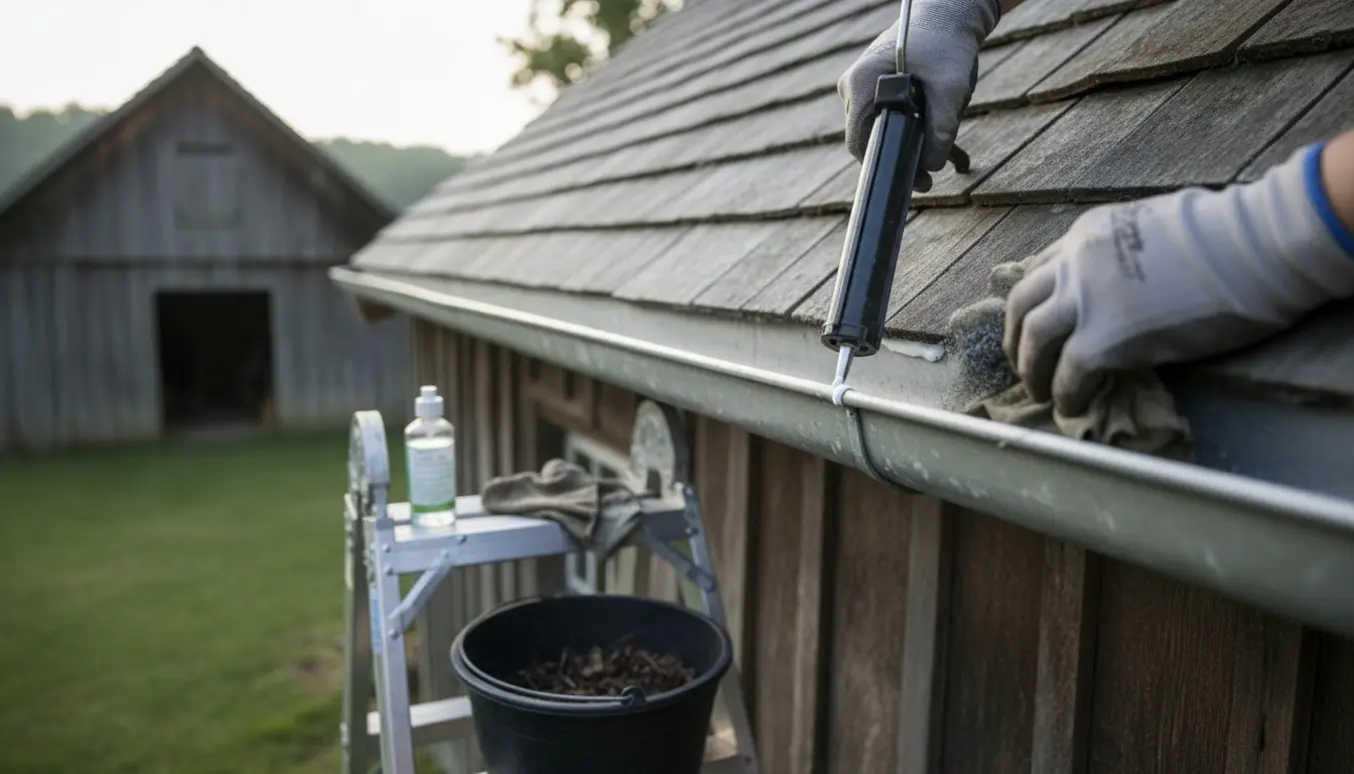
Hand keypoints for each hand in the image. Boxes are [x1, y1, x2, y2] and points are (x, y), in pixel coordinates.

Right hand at [837, 0, 999, 189]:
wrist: (947, 13)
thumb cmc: (946, 42)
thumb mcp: (951, 87)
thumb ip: (942, 128)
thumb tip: (933, 165)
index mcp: (861, 83)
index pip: (858, 141)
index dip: (884, 165)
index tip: (914, 180)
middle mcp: (852, 84)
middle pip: (866, 136)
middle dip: (897, 154)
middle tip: (928, 175)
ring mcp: (858, 83)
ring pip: (875, 126)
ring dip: (902, 140)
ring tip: (935, 152)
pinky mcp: (870, 83)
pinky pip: (881, 114)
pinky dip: (903, 125)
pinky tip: (926, 129)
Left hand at [1004, 143, 1353, 416]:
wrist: (1256, 247)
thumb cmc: (1227, 234)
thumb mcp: (1151, 227)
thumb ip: (1123, 253)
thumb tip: (1123, 281)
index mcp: (1087, 235)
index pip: (1039, 270)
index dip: (1033, 302)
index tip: (1034, 324)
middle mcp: (1075, 263)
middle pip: (1021, 305)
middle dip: (1017, 338)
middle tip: (1025, 363)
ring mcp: (1087, 301)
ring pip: (1034, 340)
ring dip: (1032, 371)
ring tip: (1041, 391)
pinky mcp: (1106, 339)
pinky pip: (1069, 375)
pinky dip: (1065, 395)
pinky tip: (1073, 407)